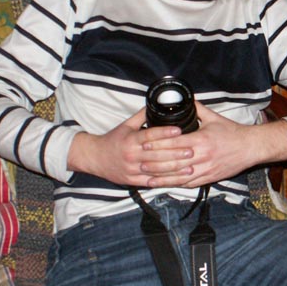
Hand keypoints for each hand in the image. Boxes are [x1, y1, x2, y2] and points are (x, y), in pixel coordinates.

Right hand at [68, 107, 183, 186]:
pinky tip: (179, 179)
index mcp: (130, 140)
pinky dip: (167, 181)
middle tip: (192, 150)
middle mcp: (132, 155)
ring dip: (175, 169)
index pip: (150, 135)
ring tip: (191, 166)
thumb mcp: (126, 125)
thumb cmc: (113, 140)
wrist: (94, 158)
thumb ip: (142, 115)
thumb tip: (157, 103)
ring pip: (157, 170)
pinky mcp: (133, 181)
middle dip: (176, 153)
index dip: (165, 132)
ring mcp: (133, 169)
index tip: (179, 129)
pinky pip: (153, 182)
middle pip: (157, 154)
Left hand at [139, 102, 286, 188]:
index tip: (142, 143)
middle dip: (153, 162)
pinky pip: (188, 183)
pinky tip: (162, 184)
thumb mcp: (214, 117)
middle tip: (137, 161)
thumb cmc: (233, 132)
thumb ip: (197, 109)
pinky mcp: (208, 178)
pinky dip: (173, 184)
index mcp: (201, 140)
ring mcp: (205, 169)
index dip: (156, 144)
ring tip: (145, 176)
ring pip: (178, 175)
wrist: (250, 147)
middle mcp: (201, 157)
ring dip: (160, 177)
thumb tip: (185, 99)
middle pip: (172, 161)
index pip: (173, 143)